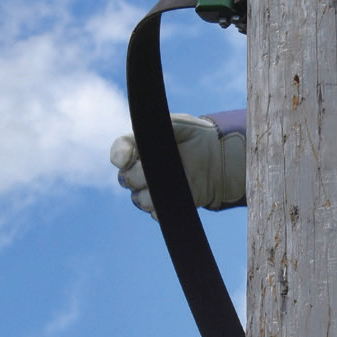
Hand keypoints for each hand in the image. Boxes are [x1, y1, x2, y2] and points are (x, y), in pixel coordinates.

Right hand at [109, 115, 245, 216]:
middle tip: (159, 168)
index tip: (127, 157)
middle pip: (126, 179)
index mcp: (139, 147)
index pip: (119, 151)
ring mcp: (153, 189)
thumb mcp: (179, 123)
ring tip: (172, 182)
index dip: (119, 155)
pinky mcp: (166, 205)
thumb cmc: (195, 136)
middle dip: (138, 175)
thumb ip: (158, 123)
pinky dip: (163, 207)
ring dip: (151, 193)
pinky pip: (156, 213)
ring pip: (139, 199)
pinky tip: (177, 195)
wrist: (218, 156)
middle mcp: (141, 170)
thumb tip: (137, 137)